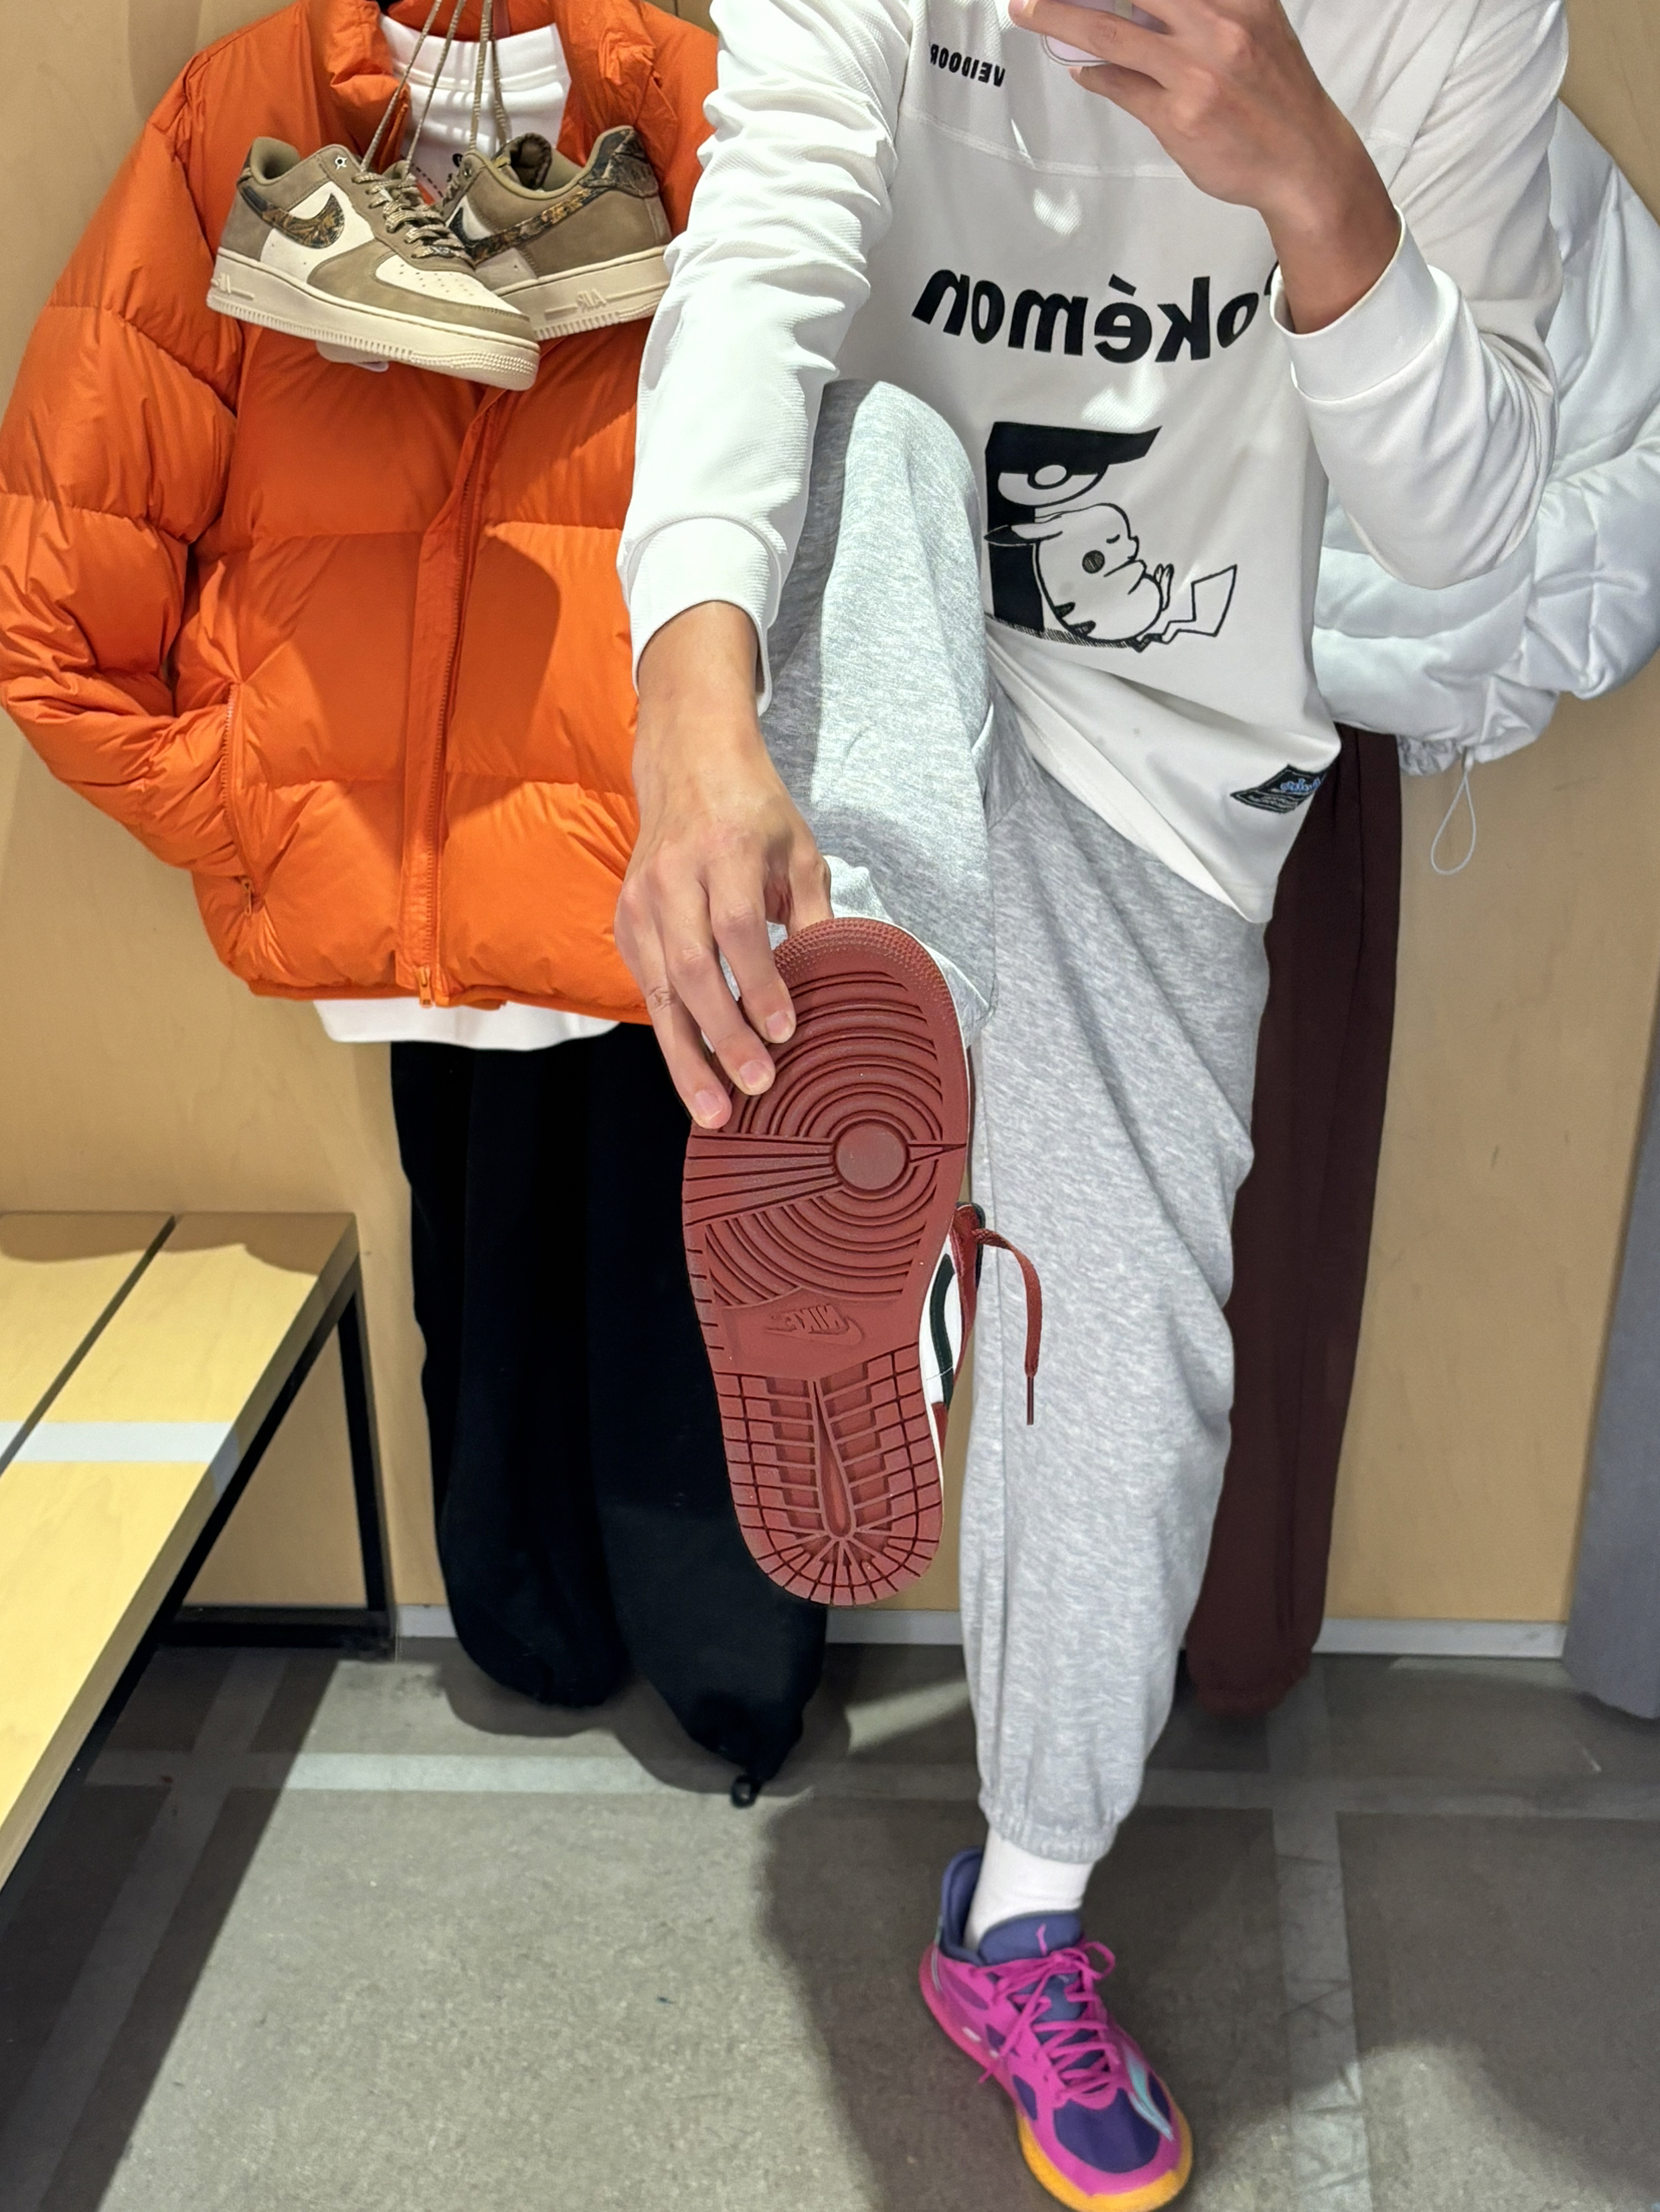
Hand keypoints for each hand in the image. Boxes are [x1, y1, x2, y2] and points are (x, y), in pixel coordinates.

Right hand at [617, 601, 833, 1127]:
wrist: (686, 760)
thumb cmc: (752, 809)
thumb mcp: (798, 851)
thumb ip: (815, 915)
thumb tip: (834, 983)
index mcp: (724, 852)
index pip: (739, 931)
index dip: (760, 986)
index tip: (786, 1033)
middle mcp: (673, 878)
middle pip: (694, 971)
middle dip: (722, 1038)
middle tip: (753, 1088)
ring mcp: (641, 901)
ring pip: (662, 992)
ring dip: (687, 1056)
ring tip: (713, 1111)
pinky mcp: (626, 921)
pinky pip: (649, 988)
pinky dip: (672, 1034)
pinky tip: (694, 1074)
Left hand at [1007, 0, 1401, 330]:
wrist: (1305, 160)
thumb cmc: (1276, 93)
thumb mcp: (1255, 22)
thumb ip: (1206, 7)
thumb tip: (1137, 3)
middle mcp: (1217, 24)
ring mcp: (1195, 71)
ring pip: (1109, 32)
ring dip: (1059, 18)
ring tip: (1028, 10)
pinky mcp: (1178, 116)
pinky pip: (1120, 85)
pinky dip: (1092, 73)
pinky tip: (1078, 66)